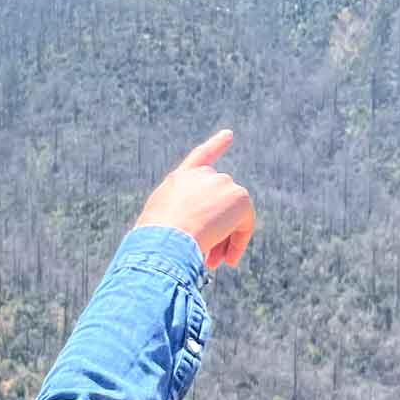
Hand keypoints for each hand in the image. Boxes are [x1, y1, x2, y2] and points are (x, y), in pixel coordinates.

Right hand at [136, 128, 255, 267]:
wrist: (165, 239)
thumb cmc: (154, 242)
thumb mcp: (160, 226)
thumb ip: (181, 220)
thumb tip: (199, 237)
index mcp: (178, 180)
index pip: (201, 157)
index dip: (216, 145)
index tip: (229, 135)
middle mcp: (202, 176)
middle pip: (219, 203)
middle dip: (217, 230)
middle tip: (211, 261)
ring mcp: (222, 182)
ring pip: (232, 216)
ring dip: (225, 241)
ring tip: (214, 264)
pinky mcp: (239, 196)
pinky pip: (245, 225)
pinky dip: (239, 244)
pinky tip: (228, 261)